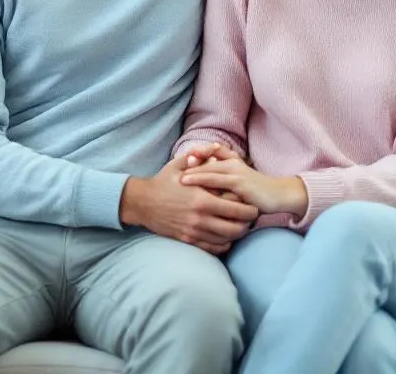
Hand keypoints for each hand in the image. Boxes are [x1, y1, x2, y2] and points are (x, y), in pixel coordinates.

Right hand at [120, 154, 257, 254]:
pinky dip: (223, 245)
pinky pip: (212, 248)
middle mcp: (200, 218)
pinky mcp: (187, 239)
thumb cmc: (162, 182)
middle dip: (248, 224)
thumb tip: (214, 147)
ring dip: (237, 235)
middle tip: (252, 219)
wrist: (141, 203)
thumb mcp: (178, 165)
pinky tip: (227, 238)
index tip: (254, 205)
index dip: (250, 209)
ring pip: (225, 240)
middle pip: (235, 228)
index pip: (236, 209)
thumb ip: (198, 157)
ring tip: (242, 227)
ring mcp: (193, 231)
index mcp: (202, 199)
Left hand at [179, 152, 307, 217]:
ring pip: (211, 172)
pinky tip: (198, 193)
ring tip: (180, 180)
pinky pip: (221, 184)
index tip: (174, 163)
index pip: (208, 155)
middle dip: (189, 165)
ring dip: (195, 175)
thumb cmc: (255, 191)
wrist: (277, 195)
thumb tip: (204, 180)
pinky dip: (208, 186)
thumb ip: (223, 176)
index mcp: (230, 161)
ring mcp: (237, 173)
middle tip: (171, 172)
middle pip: (206, 162)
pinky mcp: (241, 184)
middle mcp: (232, 164)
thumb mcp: (237, 182)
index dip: (192, 157)